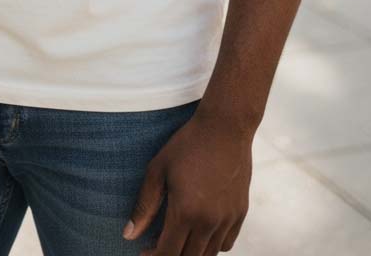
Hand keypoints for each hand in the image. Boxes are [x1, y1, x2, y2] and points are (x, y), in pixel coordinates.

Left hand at [123, 109, 251, 254]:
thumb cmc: (189, 144)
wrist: (225, 127)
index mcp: (186, 212)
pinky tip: (201, 232)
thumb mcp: (158, 170)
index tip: (145, 252)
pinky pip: (226, 244)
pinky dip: (213, 246)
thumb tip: (129, 235)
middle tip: (159, 245)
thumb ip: (144, 206)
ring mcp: (228, 219)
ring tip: (179, 239)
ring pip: (209, 255)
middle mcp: (209, 221)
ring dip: (192, 253)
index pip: (168, 254)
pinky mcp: (241, 213)